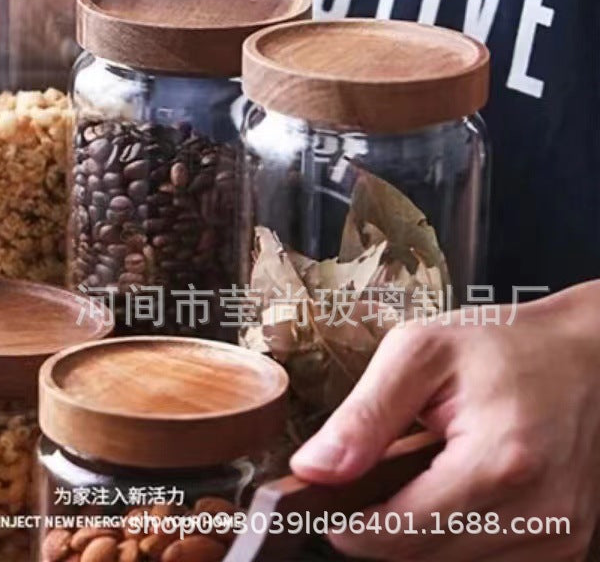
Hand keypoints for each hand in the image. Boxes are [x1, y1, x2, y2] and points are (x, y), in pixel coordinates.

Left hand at [290, 281, 599, 560]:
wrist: (585, 356)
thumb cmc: (501, 345)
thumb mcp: (420, 352)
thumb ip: (365, 414)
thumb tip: (312, 468)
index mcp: (500, 461)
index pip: (406, 532)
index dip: (352, 530)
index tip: (318, 510)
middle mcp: (540, 513)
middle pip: (427, 559)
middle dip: (377, 532)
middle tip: (349, 492)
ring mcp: (560, 537)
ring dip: (415, 540)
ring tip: (398, 487)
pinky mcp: (566, 546)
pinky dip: (452, 542)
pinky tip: (438, 501)